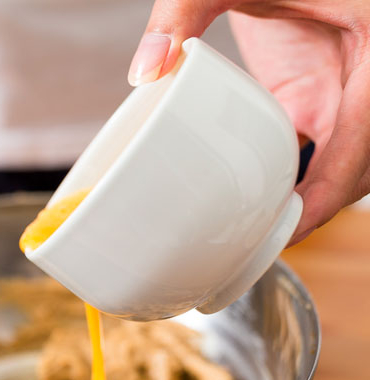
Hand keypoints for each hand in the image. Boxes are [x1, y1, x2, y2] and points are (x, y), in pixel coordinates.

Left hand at [128, 1, 369, 243]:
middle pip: (365, 161)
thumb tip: (144, 70)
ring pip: (353, 158)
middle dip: (321, 205)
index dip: (334, 189)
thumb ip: (185, 8)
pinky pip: (330, 140)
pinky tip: (260, 192)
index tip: (292, 226)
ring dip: (312, 193)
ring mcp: (363, 80)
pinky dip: (301, 170)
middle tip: (260, 243)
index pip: (368, 136)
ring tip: (253, 232)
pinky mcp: (337, 83)